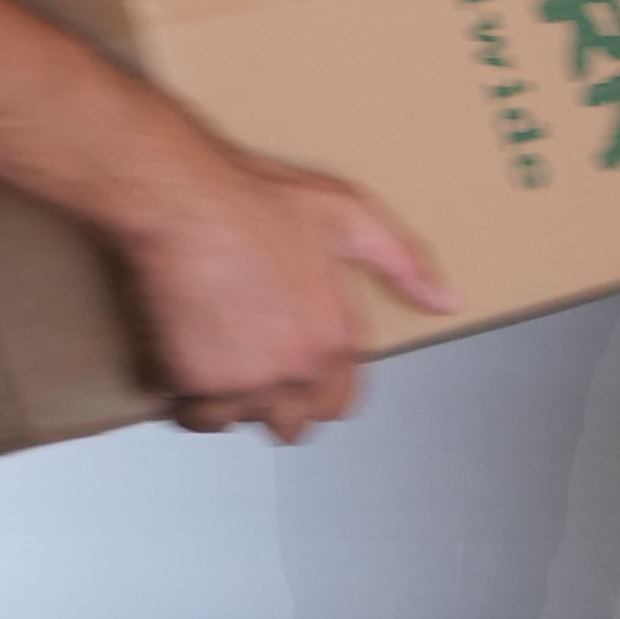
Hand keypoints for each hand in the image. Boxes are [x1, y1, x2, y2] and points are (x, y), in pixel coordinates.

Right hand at [115, 144, 445, 442]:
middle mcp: (290, 372)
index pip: (336, 405)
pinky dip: (174, 387)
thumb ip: (403, 261)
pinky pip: (181, 409)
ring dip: (219, 397)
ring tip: (209, 348)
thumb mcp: (346, 212)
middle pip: (288, 424)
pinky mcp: (186, 379)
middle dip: (270, 398)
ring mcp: (237, 381)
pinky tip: (177, 348)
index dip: (314, 384)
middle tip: (247, 354)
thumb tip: (445, 300)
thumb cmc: (251, 197)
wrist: (178, 194)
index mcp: (332, 341)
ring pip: (231, 420)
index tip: (291, 360)